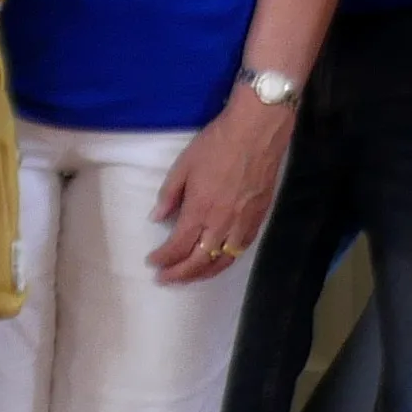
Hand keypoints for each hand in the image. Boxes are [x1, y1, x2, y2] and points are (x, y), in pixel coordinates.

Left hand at [149, 88, 294, 283]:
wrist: (257, 132)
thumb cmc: (217, 144)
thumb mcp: (184, 165)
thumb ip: (169, 195)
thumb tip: (157, 218)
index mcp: (200, 209)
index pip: (178, 246)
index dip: (164, 258)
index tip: (152, 262)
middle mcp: (222, 223)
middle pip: (199, 261)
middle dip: (179, 274)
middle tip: (164, 279)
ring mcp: (243, 223)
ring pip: (222, 261)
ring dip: (203, 274)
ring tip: (188, 277)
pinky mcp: (259, 218)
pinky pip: (241, 250)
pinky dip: (226, 261)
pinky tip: (217, 262)